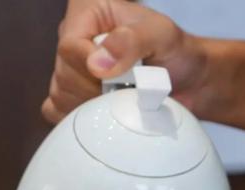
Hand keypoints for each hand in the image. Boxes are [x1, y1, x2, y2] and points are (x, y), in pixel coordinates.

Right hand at [43, 2, 208, 125]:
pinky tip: (103, 115)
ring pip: (61, 96)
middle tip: (127, 89)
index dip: (90, 70)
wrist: (186, 80)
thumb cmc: (174, 51)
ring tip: (121, 98)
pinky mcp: (72, 94)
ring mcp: (70, 67)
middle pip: (63, 75)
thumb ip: (132, 41)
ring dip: (92, 108)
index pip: (69, 47)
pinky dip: (80, 121)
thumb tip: (97, 64)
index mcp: (88, 12)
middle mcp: (75, 37)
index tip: (118, 79)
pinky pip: (58, 112)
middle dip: (95, 91)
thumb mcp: (161, 35)